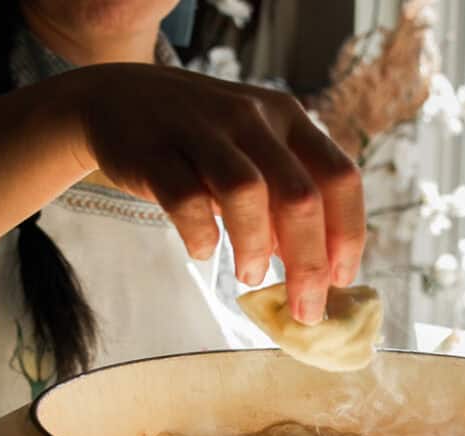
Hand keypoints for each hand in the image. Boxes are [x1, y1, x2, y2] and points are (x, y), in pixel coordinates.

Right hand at [72, 64, 365, 323]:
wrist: (116, 99)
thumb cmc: (198, 142)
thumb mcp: (252, 155)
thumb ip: (281, 201)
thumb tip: (314, 268)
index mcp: (288, 119)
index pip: (340, 177)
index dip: (348, 236)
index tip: (341, 281)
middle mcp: (252, 118)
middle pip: (300, 196)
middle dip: (309, 264)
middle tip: (304, 309)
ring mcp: (203, 130)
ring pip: (247, 193)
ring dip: (256, 247)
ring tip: (250, 277)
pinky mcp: (155, 150)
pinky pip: (186, 199)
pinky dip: (200, 235)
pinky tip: (201, 251)